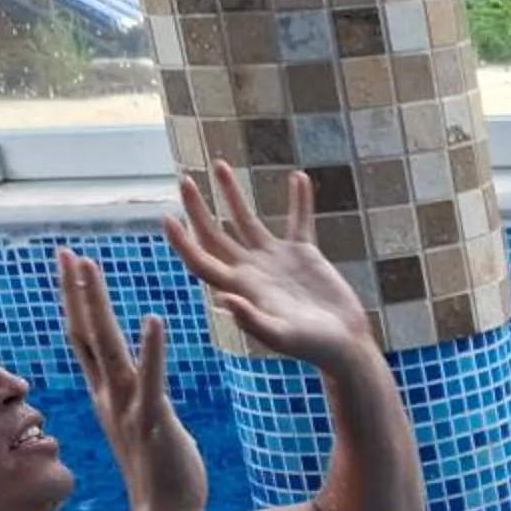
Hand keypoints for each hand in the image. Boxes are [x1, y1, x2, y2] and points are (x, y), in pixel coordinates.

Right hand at [56, 248, 206, 510]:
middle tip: (66, 252)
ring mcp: (128, 409)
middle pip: (86, 335)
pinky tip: (154, 319)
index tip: (70, 265)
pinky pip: (151, 381)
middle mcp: (111, 398)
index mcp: (108, 396)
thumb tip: (132, 385)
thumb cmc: (160, 473)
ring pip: (108, 349)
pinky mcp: (154, 424)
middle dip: (76, 292)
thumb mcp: (140, 426)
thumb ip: (132, 401)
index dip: (76, 302)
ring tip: (90, 268)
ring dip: (98, 307)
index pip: (85, 340)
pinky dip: (151, 350)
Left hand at [163, 165, 376, 371]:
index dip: (182, 241)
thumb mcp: (281, 336)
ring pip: (247, 219)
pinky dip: (299, 200)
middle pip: (215, 233)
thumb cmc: (311, 347)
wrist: (343, 345)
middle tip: (184, 180)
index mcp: (241, 288)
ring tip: (219, 164)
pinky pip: (299, 220)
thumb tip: (223, 298)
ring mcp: (276, 259)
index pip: (202, 259)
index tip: (167, 217)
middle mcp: (252, 270)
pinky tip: (298, 177)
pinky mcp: (304, 254)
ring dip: (233, 192)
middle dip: (198, 207)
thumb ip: (252, 320)